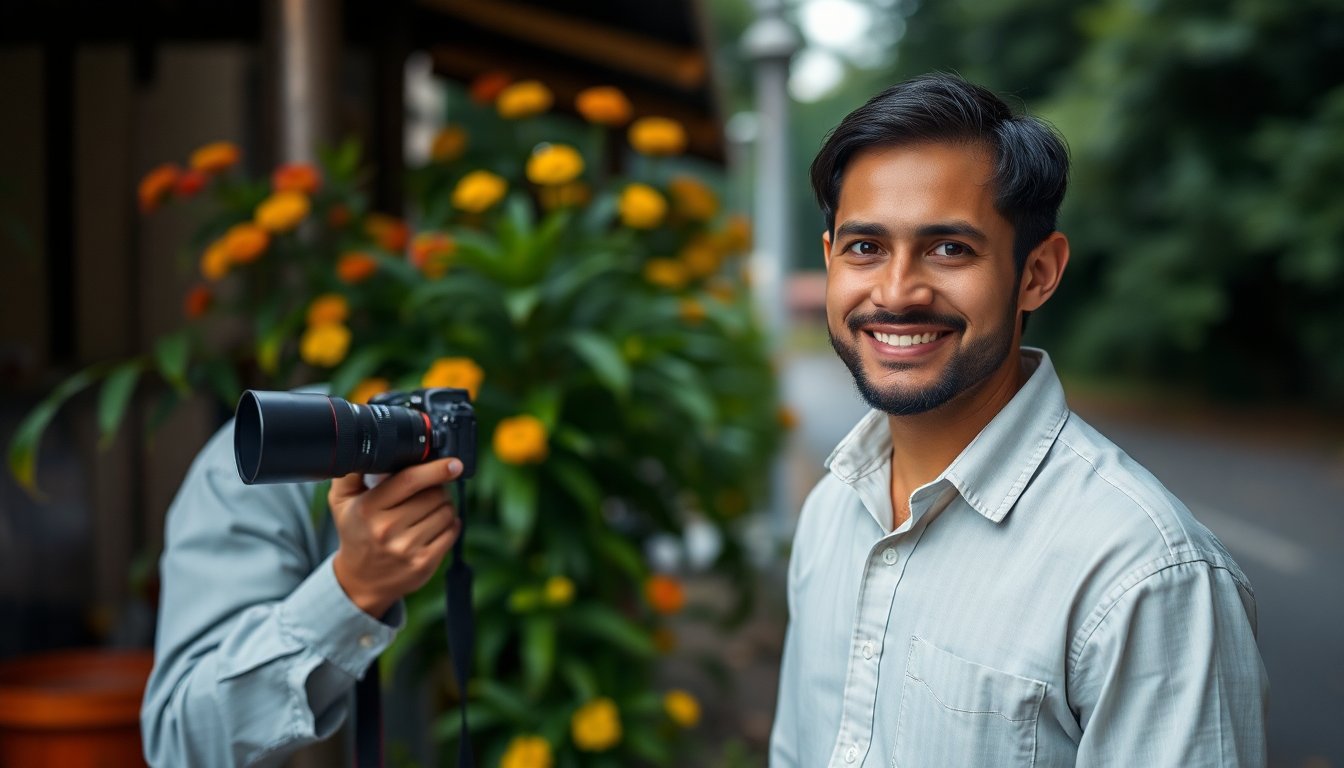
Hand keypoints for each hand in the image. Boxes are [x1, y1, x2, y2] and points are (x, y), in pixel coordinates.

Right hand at [329, 457, 463, 617]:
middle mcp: (386, 530)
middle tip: (427, 490)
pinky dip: (450, 523)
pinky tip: (435, 524)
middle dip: (437, 487)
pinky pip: (452, 532)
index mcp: (368, 509)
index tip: (453, 463)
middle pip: (433, 495)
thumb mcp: (342, 500)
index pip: (409, 481)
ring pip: (446, 512)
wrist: (361, 580)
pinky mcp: (424, 564)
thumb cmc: (355, 531)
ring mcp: (407, 549)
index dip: (436, 469)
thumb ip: (352, 471)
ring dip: (444, 505)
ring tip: (428, 508)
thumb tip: (369, 443)